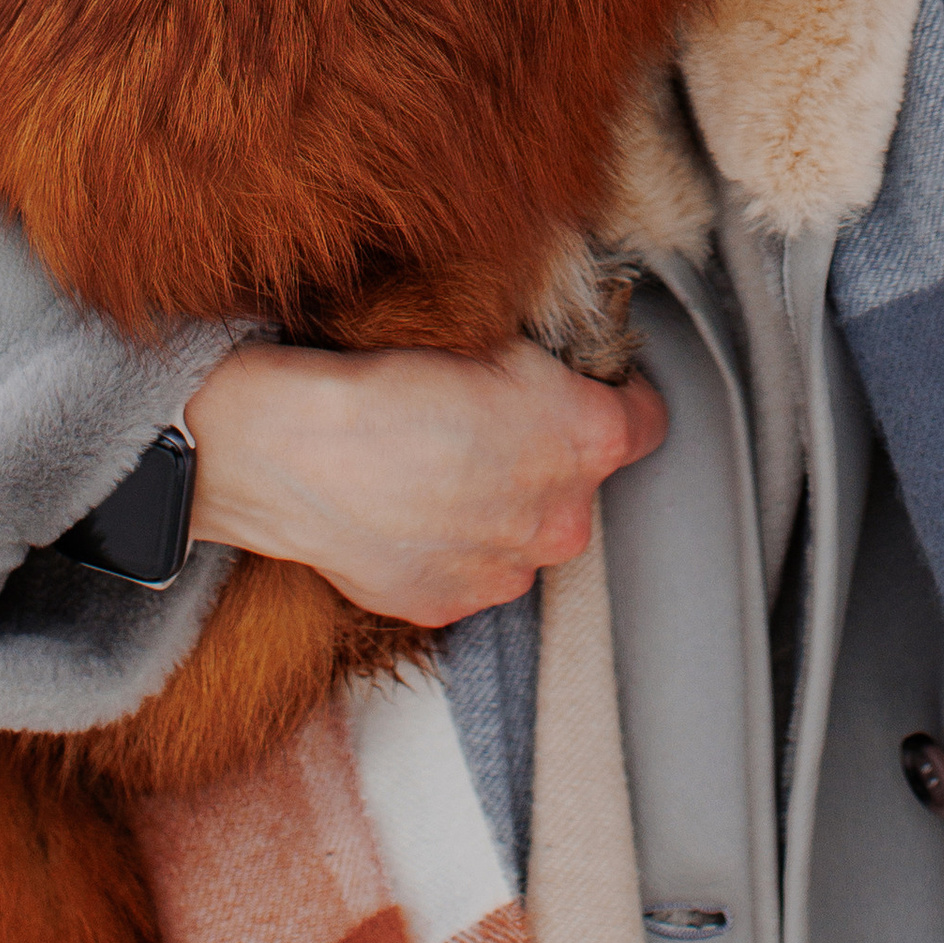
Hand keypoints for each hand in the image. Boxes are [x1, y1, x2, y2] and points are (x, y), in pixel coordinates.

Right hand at [181, 339, 666, 625]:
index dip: (618, 395)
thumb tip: (566, 376)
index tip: (586, 385)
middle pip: (580, 484)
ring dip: (501, 506)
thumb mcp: (490, 338)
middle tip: (490, 421)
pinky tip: (410, 507)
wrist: (297, 450)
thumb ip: (550, 370)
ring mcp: (506, 572)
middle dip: (549, 456)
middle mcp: (562, 519)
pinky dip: (453, 543)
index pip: (646, 420)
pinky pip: (473, 569)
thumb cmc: (388, 380)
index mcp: (587, 441)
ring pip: (526, 532)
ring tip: (438, 467)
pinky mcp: (451, 604)